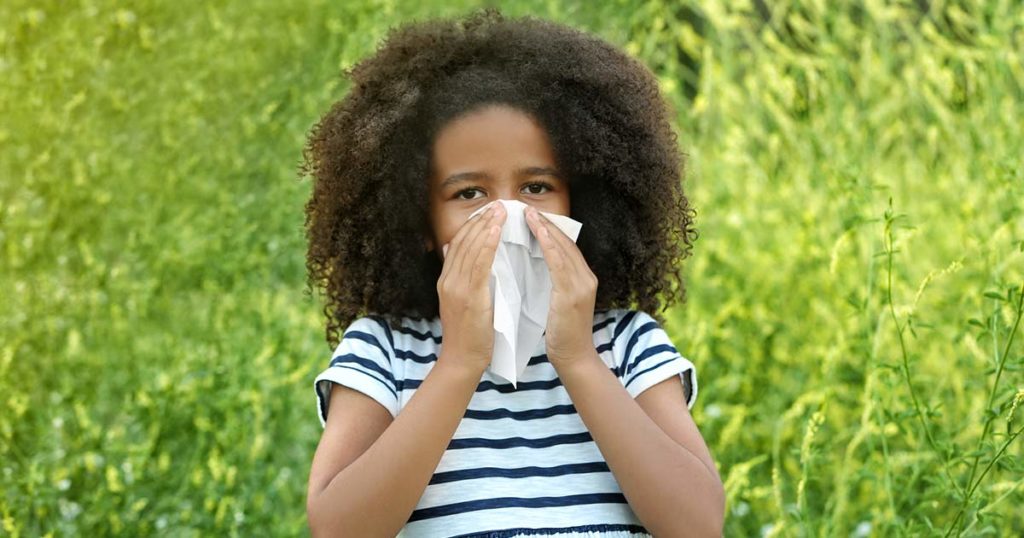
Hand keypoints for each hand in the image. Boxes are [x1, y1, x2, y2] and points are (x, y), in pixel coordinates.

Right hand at [436, 202, 506, 375]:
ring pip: (470, 248)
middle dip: (480, 220)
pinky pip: (478, 264)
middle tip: (497, 204)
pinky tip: (496, 230)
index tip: (488, 211)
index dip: (472, 226)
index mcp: (446, 281)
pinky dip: (486, 244)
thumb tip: (475, 266)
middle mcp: (448, 281)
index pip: (458, 245)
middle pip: (463, 241)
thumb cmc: (470, 337)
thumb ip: (467, 284)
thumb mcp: (463, 305)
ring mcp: (456, 287)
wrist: (462, 361)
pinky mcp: (469, 296)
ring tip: (500, 210)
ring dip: (486, 226)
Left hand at [524, 205, 597, 367]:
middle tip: (526, 207)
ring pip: (563, 249)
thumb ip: (551, 282)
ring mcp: (581, 285)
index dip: (549, 229)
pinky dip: (549, 246)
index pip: (565, 246)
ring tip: (528, 214)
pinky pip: (560, 264)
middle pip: (566, 242)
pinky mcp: (572, 295)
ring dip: (545, 229)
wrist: (573, 357)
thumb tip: (532, 265)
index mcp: (582, 278)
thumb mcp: (556, 302)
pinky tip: (538, 233)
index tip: (532, 215)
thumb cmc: (560, 333)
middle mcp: (586, 277)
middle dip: (546, 223)